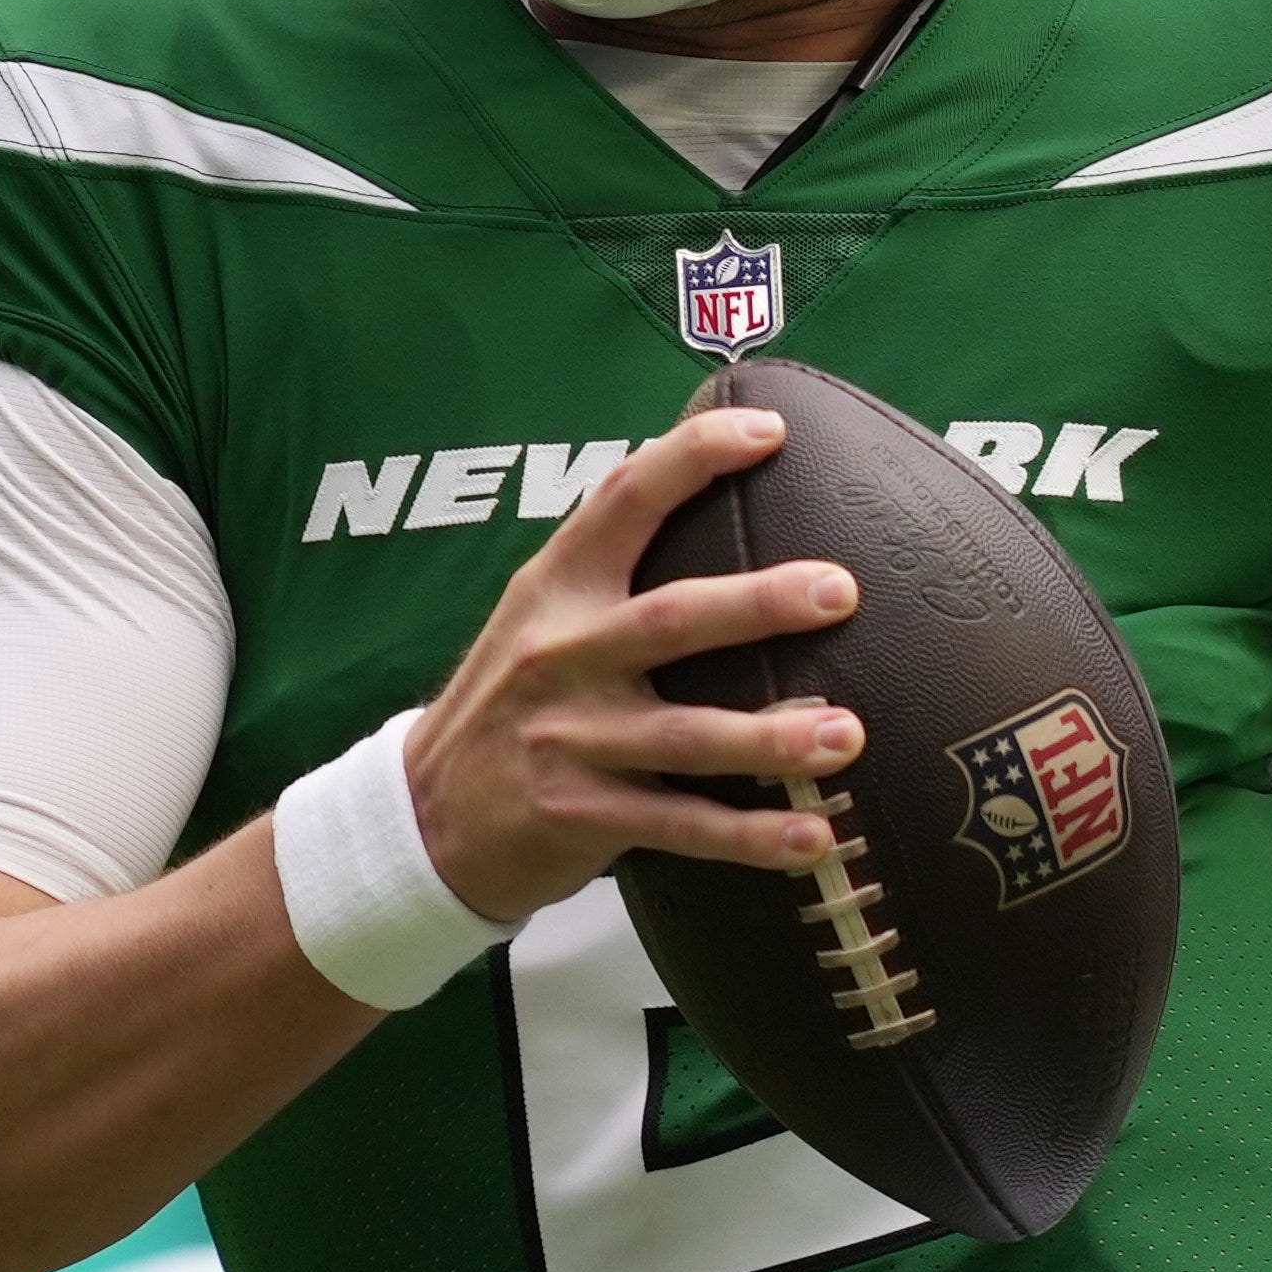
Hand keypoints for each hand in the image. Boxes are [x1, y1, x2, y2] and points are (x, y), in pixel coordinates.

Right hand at [400, 408, 863, 919]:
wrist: (425, 818)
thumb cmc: (515, 702)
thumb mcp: (542, 619)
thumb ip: (617, 571)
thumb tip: (732, 506)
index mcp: (557, 590)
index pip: (624, 501)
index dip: (693, 458)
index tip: (768, 432)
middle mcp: (562, 656)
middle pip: (672, 619)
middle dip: (759, 604)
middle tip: (840, 591)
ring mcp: (570, 739)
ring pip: (684, 735)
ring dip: (771, 739)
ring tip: (847, 736)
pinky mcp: (581, 815)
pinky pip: (680, 825)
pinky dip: (750, 837)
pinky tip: (813, 839)